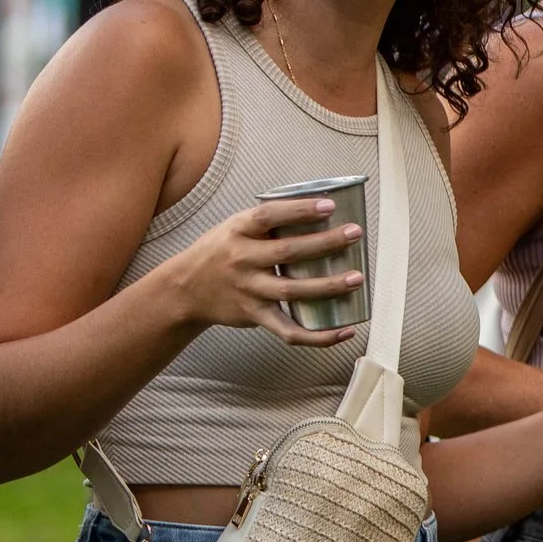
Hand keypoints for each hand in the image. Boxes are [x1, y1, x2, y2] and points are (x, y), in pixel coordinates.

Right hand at [157, 197, 368, 346]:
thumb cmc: (220, 252)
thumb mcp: (235, 227)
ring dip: (328, 286)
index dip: (300, 210)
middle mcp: (243, 260)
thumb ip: (269, 221)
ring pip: (292, 291)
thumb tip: (320, 208)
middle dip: (325, 243)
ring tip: (356, 278)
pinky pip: (289, 331)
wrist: (186, 290)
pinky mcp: (255, 316)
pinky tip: (344, 331)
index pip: (270, 216)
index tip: (330, 205)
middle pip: (288, 252)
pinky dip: (318, 336)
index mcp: (238, 231)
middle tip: (355, 234)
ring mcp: (249, 290)